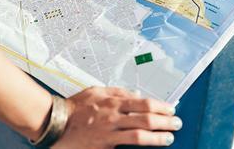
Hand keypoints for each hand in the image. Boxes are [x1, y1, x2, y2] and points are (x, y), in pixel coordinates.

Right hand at [53, 87, 181, 148]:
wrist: (56, 123)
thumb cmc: (75, 107)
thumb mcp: (96, 91)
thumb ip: (117, 91)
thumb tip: (136, 94)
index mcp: (112, 102)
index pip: (143, 103)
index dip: (160, 107)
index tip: (170, 109)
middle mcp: (113, 117)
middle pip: (146, 120)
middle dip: (165, 122)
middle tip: (176, 123)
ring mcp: (109, 134)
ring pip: (139, 137)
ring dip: (158, 138)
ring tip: (169, 138)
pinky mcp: (105, 146)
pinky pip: (125, 147)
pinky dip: (139, 147)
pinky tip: (148, 147)